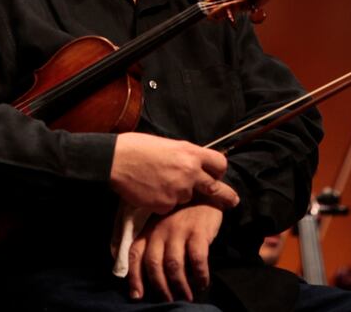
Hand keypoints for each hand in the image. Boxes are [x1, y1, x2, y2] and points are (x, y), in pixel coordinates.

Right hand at [109, 132, 238, 213]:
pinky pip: (170, 206)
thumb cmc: (139, 147)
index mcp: (191, 153)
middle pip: (214, 187)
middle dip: (224, 196)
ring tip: (159, 182)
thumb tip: (196, 163)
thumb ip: (186, 156)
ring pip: (187, 197)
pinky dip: (163, 202)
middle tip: (232, 201)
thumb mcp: (169, 145)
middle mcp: (190, 172)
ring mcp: (178, 190)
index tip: (218, 175)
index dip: (219, 170)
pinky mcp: (165, 205)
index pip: (220, 163)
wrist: (117, 160)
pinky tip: (151, 191)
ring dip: (179, 194)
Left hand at [127, 204, 222, 301]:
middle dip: (160, 287)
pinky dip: (200, 275)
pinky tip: (203, 283)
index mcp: (150, 229)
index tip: (137, 295)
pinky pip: (197, 260)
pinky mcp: (198, 232)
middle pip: (154, 264)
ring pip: (173, 266)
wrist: (207, 191)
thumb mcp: (164, 222)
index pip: (135, 254)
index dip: (134, 276)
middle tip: (169, 300)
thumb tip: (152, 275)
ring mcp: (179, 230)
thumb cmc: (184, 212)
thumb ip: (155, 241)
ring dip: (180, 286)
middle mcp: (161, 229)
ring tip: (186, 296)